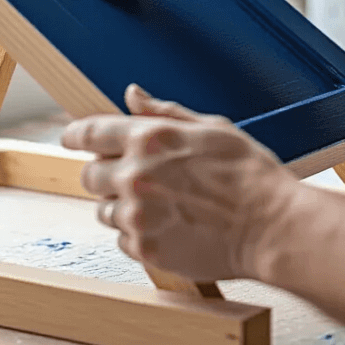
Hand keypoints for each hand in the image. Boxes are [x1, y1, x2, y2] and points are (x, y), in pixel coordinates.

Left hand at [61, 84, 295, 281]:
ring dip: (122, 206)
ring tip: (161, 205)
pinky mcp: (147, 249)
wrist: (273, 226)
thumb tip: (131, 95)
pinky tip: (169, 225)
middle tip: (134, 176)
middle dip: (104, 173)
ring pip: (104, 211)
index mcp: (148, 139)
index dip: (75, 135)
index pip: (89, 133)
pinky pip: (123, 240)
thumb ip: (162, 112)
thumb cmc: (248, 174)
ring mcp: (138, 216)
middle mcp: (135, 176)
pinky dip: (139, 233)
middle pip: (89, 175)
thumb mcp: (209, 127)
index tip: (71, 138)